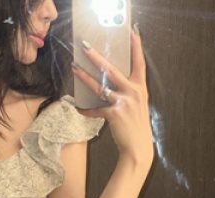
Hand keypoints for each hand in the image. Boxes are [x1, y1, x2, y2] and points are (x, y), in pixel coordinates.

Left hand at [72, 27, 153, 166]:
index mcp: (140, 88)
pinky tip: (78, 108)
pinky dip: (86, 110)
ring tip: (75, 69)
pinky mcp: (114, 114)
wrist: (138, 148)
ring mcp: (124, 102)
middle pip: (112, 69)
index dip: (136, 47)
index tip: (132, 32)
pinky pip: (96, 110)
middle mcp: (133, 92)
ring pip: (100, 87)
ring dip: (85, 78)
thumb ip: (129, 93)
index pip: (140, 63)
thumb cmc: (137, 127)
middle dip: (97, 57)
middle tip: (85, 47)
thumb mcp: (138, 106)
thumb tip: (111, 86)